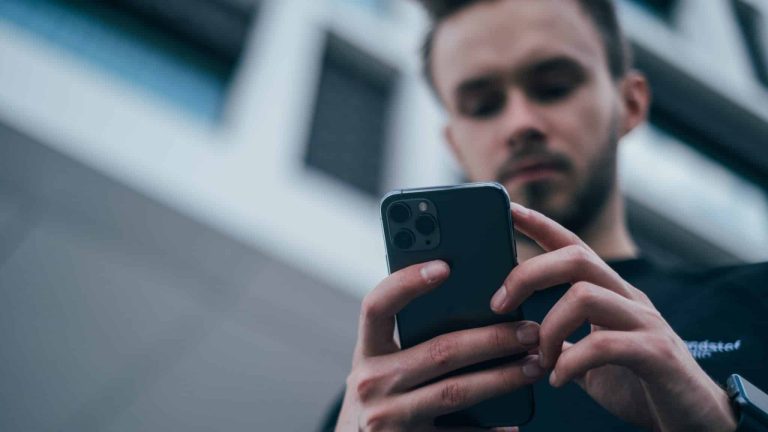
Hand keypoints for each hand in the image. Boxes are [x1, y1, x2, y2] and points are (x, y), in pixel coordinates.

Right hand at [335, 260, 542, 431]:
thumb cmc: (383, 401)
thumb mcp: (383, 368)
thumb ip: (409, 341)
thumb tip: (474, 307)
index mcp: (366, 352)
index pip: (377, 306)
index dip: (406, 283)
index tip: (444, 266)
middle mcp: (370, 383)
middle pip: (438, 350)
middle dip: (492, 338)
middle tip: (530, 330)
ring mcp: (387, 418)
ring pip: (456, 390)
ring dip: (502, 377)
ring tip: (534, 365)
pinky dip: (490, 430)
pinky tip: (513, 423)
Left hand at [490, 203, 737, 431]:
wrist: (696, 420)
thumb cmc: (641, 387)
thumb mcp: (591, 359)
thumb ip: (563, 342)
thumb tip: (522, 336)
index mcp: (612, 295)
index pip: (574, 246)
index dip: (541, 225)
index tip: (509, 209)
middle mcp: (629, 299)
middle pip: (576, 258)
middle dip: (528, 274)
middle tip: (499, 304)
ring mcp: (646, 323)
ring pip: (585, 295)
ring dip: (548, 329)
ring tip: (539, 359)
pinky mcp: (657, 354)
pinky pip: (604, 345)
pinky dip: (571, 363)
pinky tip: (559, 379)